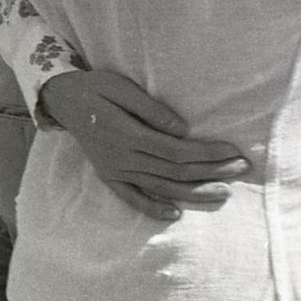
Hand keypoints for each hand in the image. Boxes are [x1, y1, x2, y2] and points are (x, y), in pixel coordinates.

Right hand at [38, 69, 250, 219]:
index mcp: (125, 134)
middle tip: (240, 169)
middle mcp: (120, 157)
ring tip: (223, 193)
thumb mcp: (120, 86)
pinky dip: (152, 207)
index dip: (206, 153)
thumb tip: (182, 130)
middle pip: (174, 171)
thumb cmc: (93, 88)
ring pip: (160, 187)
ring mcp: (113, 169)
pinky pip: (131, 197)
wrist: (60, 99)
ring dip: (194, 192)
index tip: (232, 151)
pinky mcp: (107, 175)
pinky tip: (174, 214)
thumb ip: (150, 108)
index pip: (175, 150)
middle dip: (210, 171)